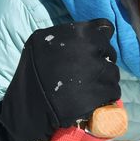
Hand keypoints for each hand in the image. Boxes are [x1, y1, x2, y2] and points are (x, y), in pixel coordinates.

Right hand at [0, 20, 120, 140]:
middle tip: (87, 76)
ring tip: (86, 90)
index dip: (99, 45)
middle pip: (110, 54)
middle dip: (102, 64)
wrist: (26, 110)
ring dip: (104, 82)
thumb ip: (72, 35)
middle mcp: (87, 49)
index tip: (91, 54)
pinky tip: (90, 101)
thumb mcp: (43, 43)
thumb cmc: (33, 76)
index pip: (105, 30)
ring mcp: (93, 71)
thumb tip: (106, 29)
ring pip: (113, 74)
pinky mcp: (97, 94)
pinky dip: (106, 98)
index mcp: (76, 33)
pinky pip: (113, 93)